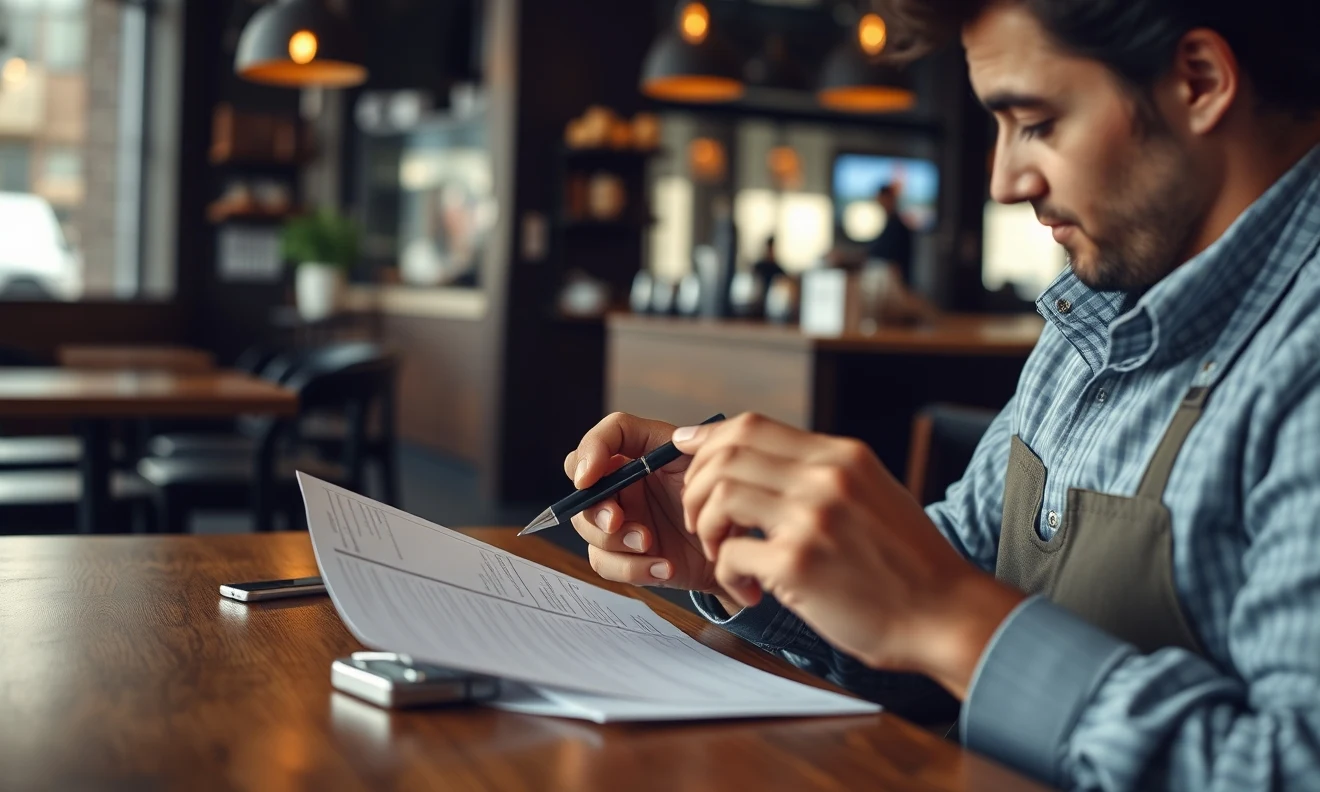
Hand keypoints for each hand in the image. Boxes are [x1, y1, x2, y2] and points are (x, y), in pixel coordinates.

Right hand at [563, 413, 728, 597]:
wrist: (732, 548)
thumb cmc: (719, 499)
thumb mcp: (711, 465)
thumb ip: (698, 445)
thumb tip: (681, 438)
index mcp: (639, 453)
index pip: (599, 440)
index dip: (588, 452)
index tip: (589, 476)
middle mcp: (622, 485)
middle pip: (583, 490)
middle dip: (594, 508)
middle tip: (617, 521)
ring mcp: (620, 521)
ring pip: (588, 530)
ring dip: (614, 540)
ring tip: (649, 544)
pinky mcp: (623, 555)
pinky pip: (606, 563)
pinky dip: (631, 568)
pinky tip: (664, 567)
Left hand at [672, 413, 1023, 696]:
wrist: (946, 614)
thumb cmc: (907, 564)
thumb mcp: (872, 494)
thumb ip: (823, 475)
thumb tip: (763, 463)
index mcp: (842, 455)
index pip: (752, 426)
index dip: (708, 439)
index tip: (685, 452)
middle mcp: (826, 477)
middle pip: (727, 454)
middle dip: (698, 487)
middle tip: (702, 520)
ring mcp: (812, 517)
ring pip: (720, 496)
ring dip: (706, 528)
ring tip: (723, 553)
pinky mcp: (799, 563)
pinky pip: (729, 555)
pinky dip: (726, 575)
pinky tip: (749, 591)